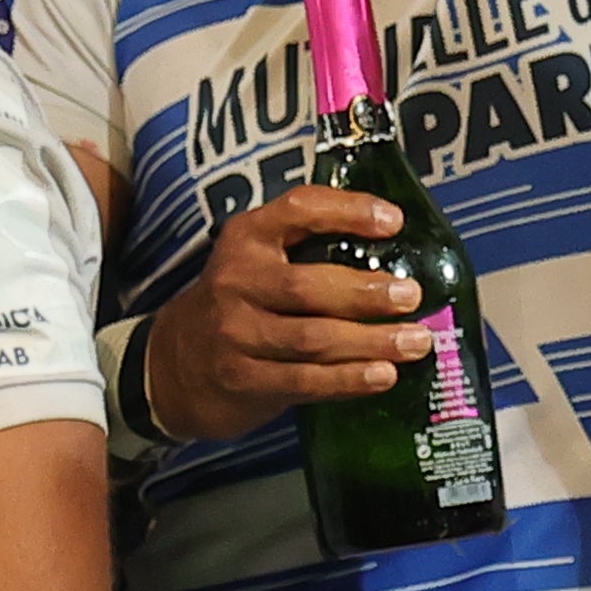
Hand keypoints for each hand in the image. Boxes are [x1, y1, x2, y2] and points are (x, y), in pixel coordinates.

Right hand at [138, 190, 428, 443]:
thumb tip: (401, 255)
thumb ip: (312, 251)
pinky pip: (305, 380)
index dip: (347, 211)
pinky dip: (348, 380)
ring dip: (370, 342)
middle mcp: (236, 281)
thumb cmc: (242, 303)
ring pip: (312, 339)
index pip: (299, 209)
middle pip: (308, 287)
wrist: (174, 365)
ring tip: (415, 342)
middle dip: (366, 293)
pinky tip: (383, 376)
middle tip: (413, 296)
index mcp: (248, 238)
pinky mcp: (244, 381)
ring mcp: (235, 334)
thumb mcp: (261, 261)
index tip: (393, 221)